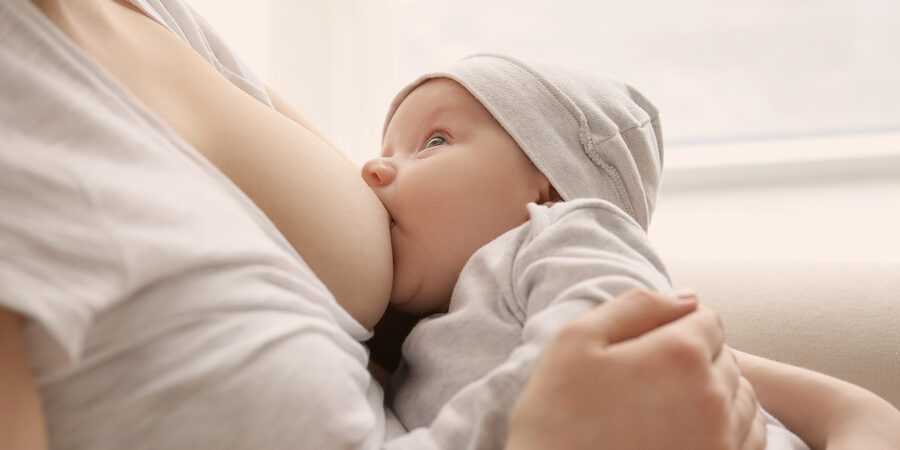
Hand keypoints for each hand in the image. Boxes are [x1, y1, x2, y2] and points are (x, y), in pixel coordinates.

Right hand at [506, 289, 764, 449]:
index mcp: (679, 355)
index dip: (673, 327)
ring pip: (741, 395)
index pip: (706, 317)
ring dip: (712, 393)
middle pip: (724, 355)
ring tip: (664, 409)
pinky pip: (751, 436)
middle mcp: (712, 397)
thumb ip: (637, 306)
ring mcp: (721, 440)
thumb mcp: (577, 340)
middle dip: (693, 360)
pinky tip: (689, 431)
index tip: (642, 350)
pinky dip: (729, 427)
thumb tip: (688, 297)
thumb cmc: (556, 415)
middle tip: (645, 383)